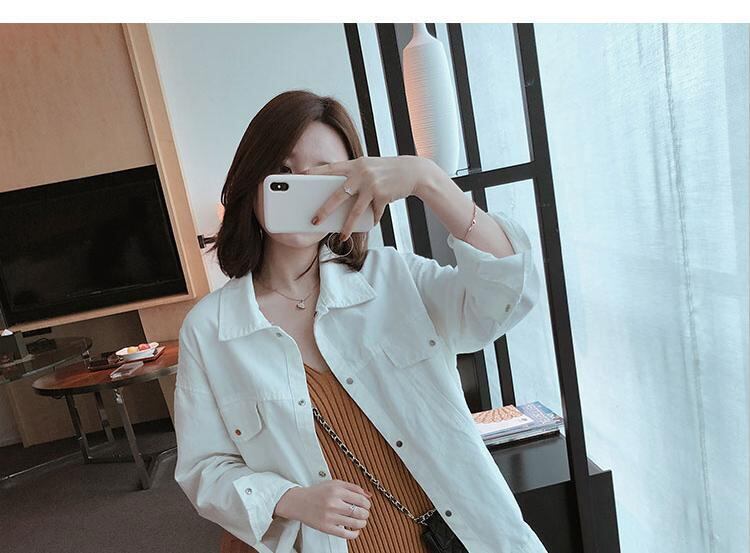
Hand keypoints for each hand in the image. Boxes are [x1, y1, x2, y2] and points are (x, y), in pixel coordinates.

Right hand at [274, 480, 372, 540]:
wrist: (299, 502)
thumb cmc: (318, 492)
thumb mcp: (335, 484)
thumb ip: (353, 487)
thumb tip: (368, 495)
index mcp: (336, 490)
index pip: (360, 499)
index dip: (367, 503)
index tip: (367, 505)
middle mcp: (333, 503)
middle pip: (359, 511)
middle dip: (366, 513)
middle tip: (364, 513)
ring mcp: (329, 516)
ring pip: (354, 523)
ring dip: (362, 523)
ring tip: (361, 521)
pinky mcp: (326, 528)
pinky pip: (345, 534)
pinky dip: (354, 534)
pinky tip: (355, 531)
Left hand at [302, 155, 437, 240]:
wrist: (413, 171)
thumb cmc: (387, 171)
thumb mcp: (368, 167)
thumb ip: (353, 175)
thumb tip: (337, 190)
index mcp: (354, 164)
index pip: (329, 169)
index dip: (313, 173)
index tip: (299, 178)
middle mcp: (361, 173)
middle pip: (337, 195)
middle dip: (324, 209)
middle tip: (314, 220)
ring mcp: (372, 185)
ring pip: (354, 210)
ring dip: (347, 225)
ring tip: (342, 236)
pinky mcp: (382, 196)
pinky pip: (373, 213)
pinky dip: (372, 219)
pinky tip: (372, 222)